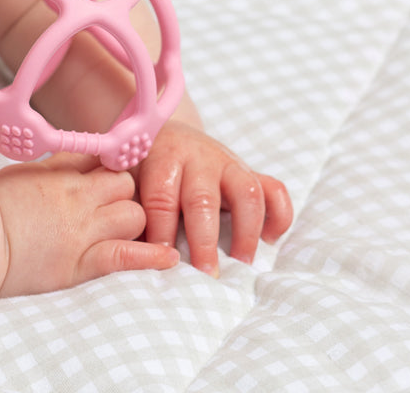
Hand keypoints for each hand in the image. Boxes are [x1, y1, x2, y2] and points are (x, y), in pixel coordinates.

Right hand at [0, 153, 178, 297]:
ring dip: (133, 221)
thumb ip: (53, 165)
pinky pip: (126, 256)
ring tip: (125, 231)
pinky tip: (169, 258)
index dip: (111, 166)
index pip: (102, 158)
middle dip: (126, 193)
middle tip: (114, 207)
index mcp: (60, 173)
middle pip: (126, 184)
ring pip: (134, 215)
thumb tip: (78, 156)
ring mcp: (82, 231)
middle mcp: (77, 198)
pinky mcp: (81, 264)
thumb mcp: (22, 173)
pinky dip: (151, 257)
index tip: (113, 174)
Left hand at [135, 119, 292, 276]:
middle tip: (206, 275)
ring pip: (246, 191)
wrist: (168, 134)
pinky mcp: (250, 170)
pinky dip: (279, 215)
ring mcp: (228, 162)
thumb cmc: (144, 168)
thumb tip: (133, 256)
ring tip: (242, 263)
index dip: (162, 232)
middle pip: (203, 198)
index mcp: (162, 158)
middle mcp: (197, 157)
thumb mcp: (130, 181)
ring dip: (246, 230)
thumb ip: (132, 212)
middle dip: (204, 241)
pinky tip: (270, 239)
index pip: (161, 197)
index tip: (164, 262)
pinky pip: (274, 189)